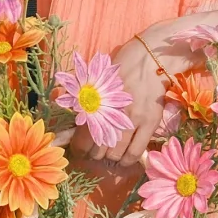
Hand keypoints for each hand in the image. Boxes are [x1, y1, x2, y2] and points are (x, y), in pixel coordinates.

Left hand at [71, 33, 169, 166]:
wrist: (151, 58)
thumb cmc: (121, 66)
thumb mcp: (96, 79)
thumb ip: (82, 99)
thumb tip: (66, 116)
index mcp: (96, 102)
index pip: (82, 138)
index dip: (79, 149)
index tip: (80, 151)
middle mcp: (113, 113)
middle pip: (98, 149)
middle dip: (94, 154)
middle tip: (96, 151)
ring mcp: (133, 119)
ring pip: (115, 153)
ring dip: (110, 157)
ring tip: (110, 153)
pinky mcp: (150, 123)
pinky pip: (135, 152)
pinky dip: (127, 159)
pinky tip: (124, 158)